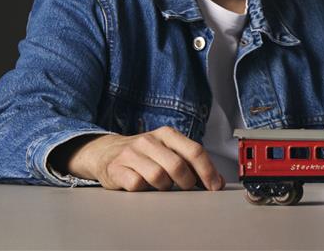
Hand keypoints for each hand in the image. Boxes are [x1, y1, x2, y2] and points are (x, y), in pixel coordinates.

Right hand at [52, 126, 224, 191]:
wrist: (107, 151)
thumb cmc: (145, 154)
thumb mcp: (168, 150)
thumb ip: (191, 161)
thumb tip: (216, 180)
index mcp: (167, 134)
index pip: (194, 151)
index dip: (208, 171)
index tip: (215, 186)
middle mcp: (150, 140)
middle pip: (178, 165)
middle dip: (187, 182)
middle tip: (186, 188)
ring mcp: (132, 153)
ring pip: (158, 177)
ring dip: (164, 187)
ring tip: (161, 185)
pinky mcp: (117, 168)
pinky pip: (137, 185)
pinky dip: (144, 190)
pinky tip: (143, 186)